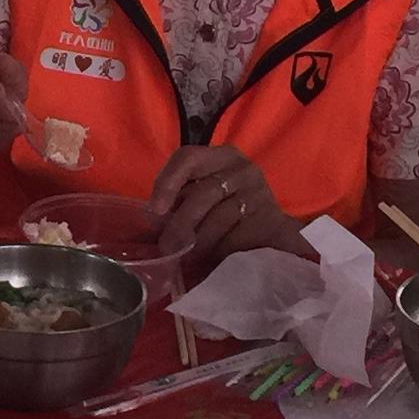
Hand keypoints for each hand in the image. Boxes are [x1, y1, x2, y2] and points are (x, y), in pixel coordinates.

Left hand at [150, 146, 305, 269]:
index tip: (156, 211)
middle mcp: (243, 169)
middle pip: (202, 193)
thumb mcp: (203, 199)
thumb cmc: (228, 214)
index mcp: (221, 157)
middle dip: (181, 224)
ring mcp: (260, 193)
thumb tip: (146, 226)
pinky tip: (213, 261)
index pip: (188, 158)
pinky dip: (220, 251)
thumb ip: (180, 203)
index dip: (168, 183)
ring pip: (219, 218)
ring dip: (199, 242)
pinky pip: (238, 237)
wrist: (272, 234)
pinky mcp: (271, 220)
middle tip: (168, 247)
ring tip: (187, 259)